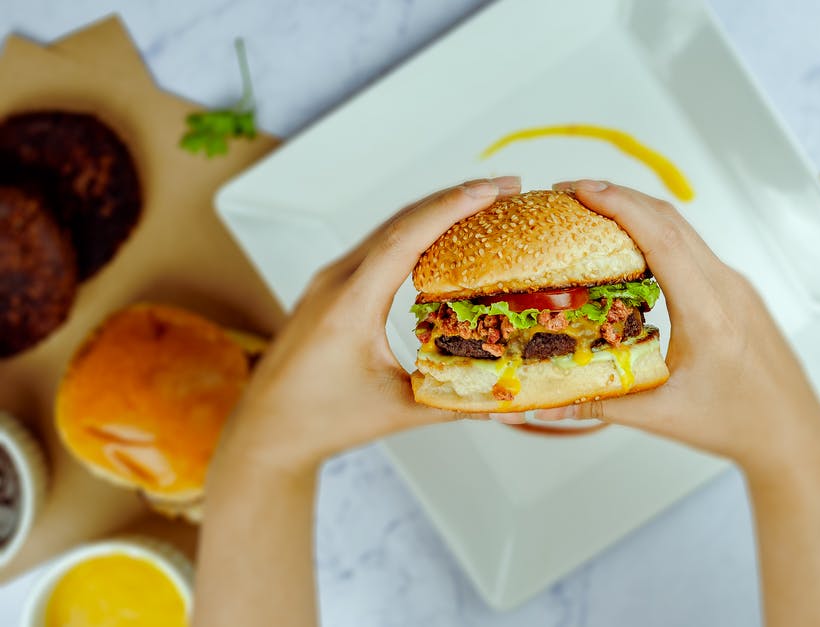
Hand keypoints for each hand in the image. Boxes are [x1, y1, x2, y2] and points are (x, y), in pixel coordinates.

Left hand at [215, 177, 521, 474]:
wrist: (267, 429)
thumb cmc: (321, 421)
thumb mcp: (397, 411)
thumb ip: (455, 401)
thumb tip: (508, 397)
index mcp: (350, 306)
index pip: (405, 239)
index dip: (450, 209)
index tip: (490, 189)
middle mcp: (336, 282)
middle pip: (401, 221)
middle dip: (455, 198)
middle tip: (504, 187)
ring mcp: (329, 281)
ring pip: (388, 229)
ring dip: (435, 211)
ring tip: (483, 203)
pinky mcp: (329, 288)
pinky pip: (376, 246)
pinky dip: (414, 231)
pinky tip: (442, 236)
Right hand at [540, 180, 819, 473]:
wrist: (791, 433)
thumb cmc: (736, 424)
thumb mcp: (661, 417)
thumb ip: (599, 404)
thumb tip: (542, 405)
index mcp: (709, 313)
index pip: (662, 239)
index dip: (620, 206)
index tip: (581, 190)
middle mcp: (726, 289)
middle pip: (670, 221)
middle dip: (619, 198)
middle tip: (570, 194)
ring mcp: (736, 286)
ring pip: (684, 231)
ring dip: (639, 213)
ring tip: (592, 213)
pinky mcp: (738, 292)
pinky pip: (695, 250)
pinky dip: (659, 236)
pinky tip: (631, 248)